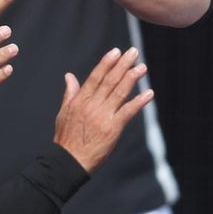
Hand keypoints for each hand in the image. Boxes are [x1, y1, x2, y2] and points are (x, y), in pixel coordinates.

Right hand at [53, 47, 153, 172]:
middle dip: (123, 65)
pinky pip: (128, 112)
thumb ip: (70, 93)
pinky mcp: (113, 129)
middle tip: (133, 52)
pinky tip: (148, 94)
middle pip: (110, 81)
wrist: (69, 161)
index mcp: (80, 101)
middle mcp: (92, 106)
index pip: (95, 77)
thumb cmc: (66, 138)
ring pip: (120, 93)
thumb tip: (69, 76)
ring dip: (132, 78)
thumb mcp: (64, 113)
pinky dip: (139, 102)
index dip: (107, 63)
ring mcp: (103, 116)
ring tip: (142, 67)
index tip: (116, 52)